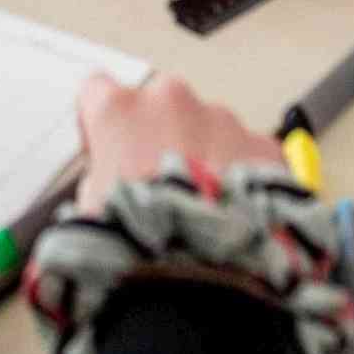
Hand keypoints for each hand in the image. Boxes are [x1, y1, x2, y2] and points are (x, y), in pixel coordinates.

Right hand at [75, 74, 283, 214]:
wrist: (206, 264)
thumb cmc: (142, 234)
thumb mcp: (92, 206)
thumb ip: (103, 175)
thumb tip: (115, 181)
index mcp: (116, 109)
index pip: (97, 89)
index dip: (104, 122)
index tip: (110, 147)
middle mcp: (169, 100)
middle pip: (162, 103)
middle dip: (162, 133)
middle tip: (163, 180)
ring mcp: (220, 118)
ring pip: (210, 125)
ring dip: (205, 153)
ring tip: (203, 202)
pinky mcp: (262, 144)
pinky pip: (251, 151)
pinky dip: (244, 174)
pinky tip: (235, 208)